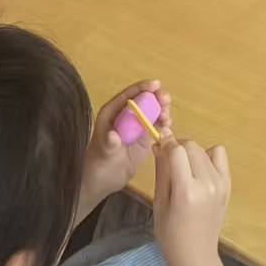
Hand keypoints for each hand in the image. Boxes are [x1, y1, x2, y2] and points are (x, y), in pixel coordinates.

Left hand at [81, 79, 173, 212]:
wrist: (103, 181)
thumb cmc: (98, 163)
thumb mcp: (103, 153)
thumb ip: (109, 144)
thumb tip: (113, 136)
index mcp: (112, 113)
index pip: (128, 95)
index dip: (142, 87)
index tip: (156, 84)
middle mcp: (125, 116)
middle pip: (144, 100)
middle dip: (156, 98)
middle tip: (166, 101)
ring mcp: (136, 127)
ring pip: (152, 112)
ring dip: (162, 111)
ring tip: (167, 118)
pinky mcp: (144, 138)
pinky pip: (156, 126)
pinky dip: (164, 125)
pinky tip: (167, 128)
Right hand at [152, 134, 232, 265]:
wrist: (196, 254)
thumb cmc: (171, 234)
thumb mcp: (159, 203)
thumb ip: (161, 171)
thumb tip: (159, 144)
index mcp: (186, 191)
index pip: (177, 151)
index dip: (166, 144)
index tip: (158, 146)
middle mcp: (207, 183)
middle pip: (191, 146)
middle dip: (177, 147)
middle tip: (168, 160)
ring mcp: (221, 184)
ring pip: (204, 149)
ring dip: (191, 152)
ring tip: (184, 169)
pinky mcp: (228, 185)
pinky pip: (219, 155)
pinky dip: (208, 156)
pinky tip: (199, 170)